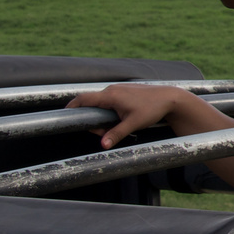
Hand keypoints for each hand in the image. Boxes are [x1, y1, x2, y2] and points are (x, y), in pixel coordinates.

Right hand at [66, 83, 188, 149]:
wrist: (170, 98)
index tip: (64, 114)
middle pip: (92, 104)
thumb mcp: (133, 124)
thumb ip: (116, 134)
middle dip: (93, 120)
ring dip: (103, 116)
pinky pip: (111, 101)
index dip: (71, 106)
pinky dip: (111, 111)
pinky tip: (122, 119)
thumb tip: (103, 145)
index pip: (83, 99)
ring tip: (117, 126)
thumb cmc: (152, 109)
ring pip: (102, 103)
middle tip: (104, 132)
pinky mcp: (124, 91)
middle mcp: (112, 89)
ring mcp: (118, 89)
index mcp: (111, 95)